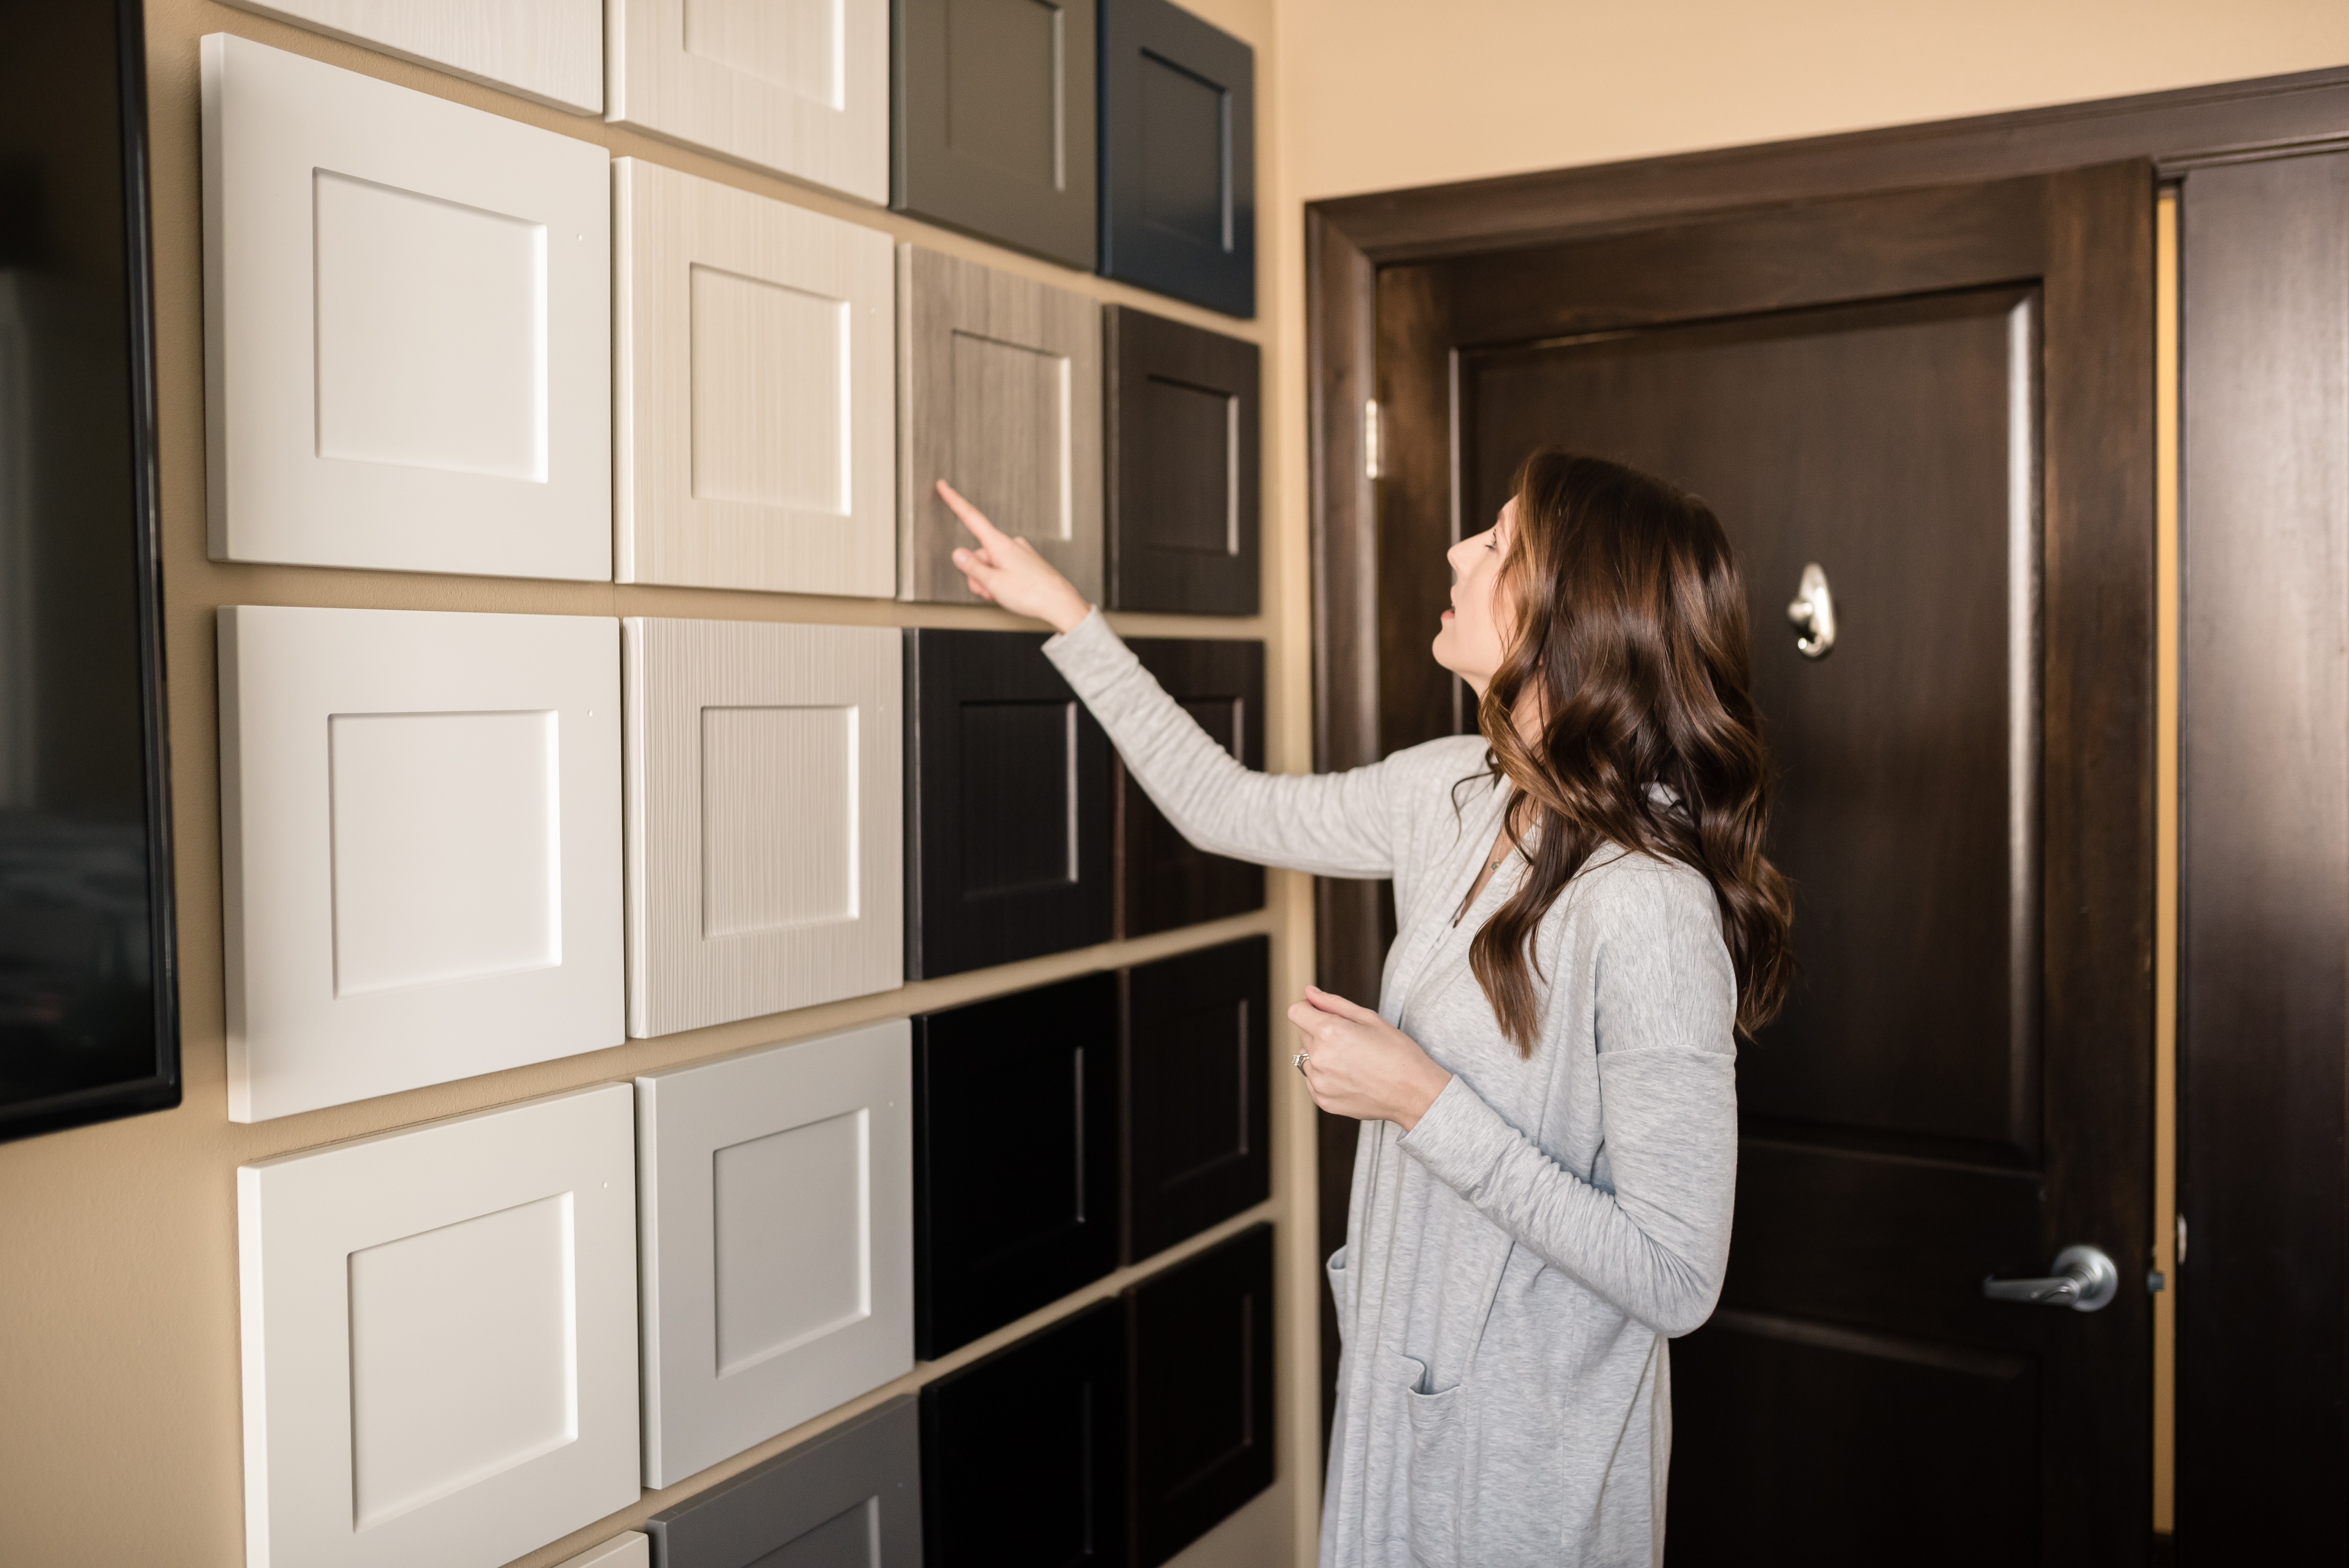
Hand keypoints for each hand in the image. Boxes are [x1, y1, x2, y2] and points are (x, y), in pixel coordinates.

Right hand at [939, 480, 1092, 631]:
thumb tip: (958, 554)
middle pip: (979, 555)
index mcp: (999, 544)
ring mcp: (1019, 553)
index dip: (954, 501)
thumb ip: (972, 567)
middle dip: (978, 575)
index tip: (944, 486)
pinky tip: (1013, 592)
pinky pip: (1004, 569)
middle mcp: (1010, 544)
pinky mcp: (1026, 562)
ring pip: (991, 565)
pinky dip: (1002, 581)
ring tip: (1004, 594)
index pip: (971, 517)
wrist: (1060, 603)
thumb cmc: (1032, 593)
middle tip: (990, 591)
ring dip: (991, 582)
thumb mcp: (993, 583)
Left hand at [1287, 986, 1452, 1129]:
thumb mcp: (1368, 1018)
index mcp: (1328, 1032)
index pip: (1296, 1012)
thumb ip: (1333, 1003)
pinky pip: (1313, 1080)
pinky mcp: (1323, 1100)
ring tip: (1352, 1061)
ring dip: (1321, 1055)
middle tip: (1351, 1040)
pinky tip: (1351, 1076)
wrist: (1414, 1092)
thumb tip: (1309, 992)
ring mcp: (1319, 1082)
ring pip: (1306, 1058)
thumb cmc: (1397, 1052)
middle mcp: (1318, 1058)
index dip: (1309, 1009)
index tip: (1323, 1013)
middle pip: (1303, 1034)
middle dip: (1320, 1032)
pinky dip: (1326, 1076)